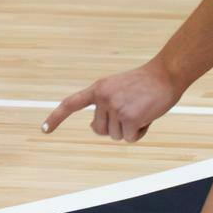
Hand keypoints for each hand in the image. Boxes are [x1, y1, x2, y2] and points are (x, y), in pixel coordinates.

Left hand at [42, 60, 182, 142]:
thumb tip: (94, 128)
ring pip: (116, 135)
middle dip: (116, 126)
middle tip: (133, 109)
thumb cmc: (146, 83)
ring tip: (143, 109)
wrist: (167, 73)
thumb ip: (104, 107)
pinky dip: (140, 132)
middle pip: (100, 130)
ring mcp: (116, 108)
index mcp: (99, 88)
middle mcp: (104, 98)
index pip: (72, 104)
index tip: (44, 130)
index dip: (56, 117)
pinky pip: (130, 138)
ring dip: (130, 128)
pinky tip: (148, 117)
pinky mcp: (130, 118)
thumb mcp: (119, 89)